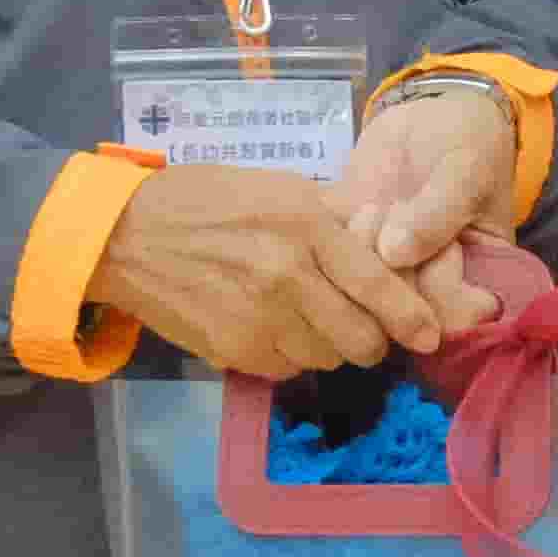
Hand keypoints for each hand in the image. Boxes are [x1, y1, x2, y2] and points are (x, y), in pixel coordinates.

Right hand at [90, 160, 457, 382]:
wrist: (127, 235)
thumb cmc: (207, 200)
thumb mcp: (280, 188)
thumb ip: (335, 218)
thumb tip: (386, 241)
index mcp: (307, 228)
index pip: (378, 285)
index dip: (412, 318)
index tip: (430, 336)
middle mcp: (289, 278)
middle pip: (362, 340)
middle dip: (372, 339)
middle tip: (363, 326)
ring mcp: (260, 320)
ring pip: (326, 359)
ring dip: (328, 346)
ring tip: (306, 318)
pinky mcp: (234, 351)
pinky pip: (286, 368)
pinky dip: (289, 355)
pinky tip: (270, 326)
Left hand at [336, 77, 524, 328]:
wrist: (433, 114)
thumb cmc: (467, 143)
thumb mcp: (466, 171)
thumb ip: (438, 212)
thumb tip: (394, 254)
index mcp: (476, 280)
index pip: (450, 319)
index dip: (433, 295)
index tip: (438, 251)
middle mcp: (428, 284)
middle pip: (397, 312)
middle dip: (386, 269)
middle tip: (392, 214)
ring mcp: (385, 268)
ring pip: (355, 290)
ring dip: (357, 247)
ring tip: (374, 207)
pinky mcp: (347, 245)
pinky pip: (324, 258)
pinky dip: (324, 235)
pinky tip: (344, 206)